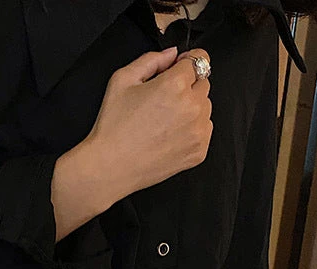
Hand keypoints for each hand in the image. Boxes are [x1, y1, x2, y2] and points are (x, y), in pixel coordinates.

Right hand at [86, 46, 212, 199]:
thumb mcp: (122, 80)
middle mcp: (192, 106)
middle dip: (188, 87)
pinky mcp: (199, 151)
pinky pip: (205, 131)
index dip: (186, 62)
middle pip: (203, 84)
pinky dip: (192, 131)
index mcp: (176, 84)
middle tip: (163, 102)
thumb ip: (151, 59)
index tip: (178, 69)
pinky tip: (169, 136)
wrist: (111, 167)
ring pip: (206, 108)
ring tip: (165, 122)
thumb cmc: (113, 127)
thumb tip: (171, 54)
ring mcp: (198, 131)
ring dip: (192, 109)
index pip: (199, 59)